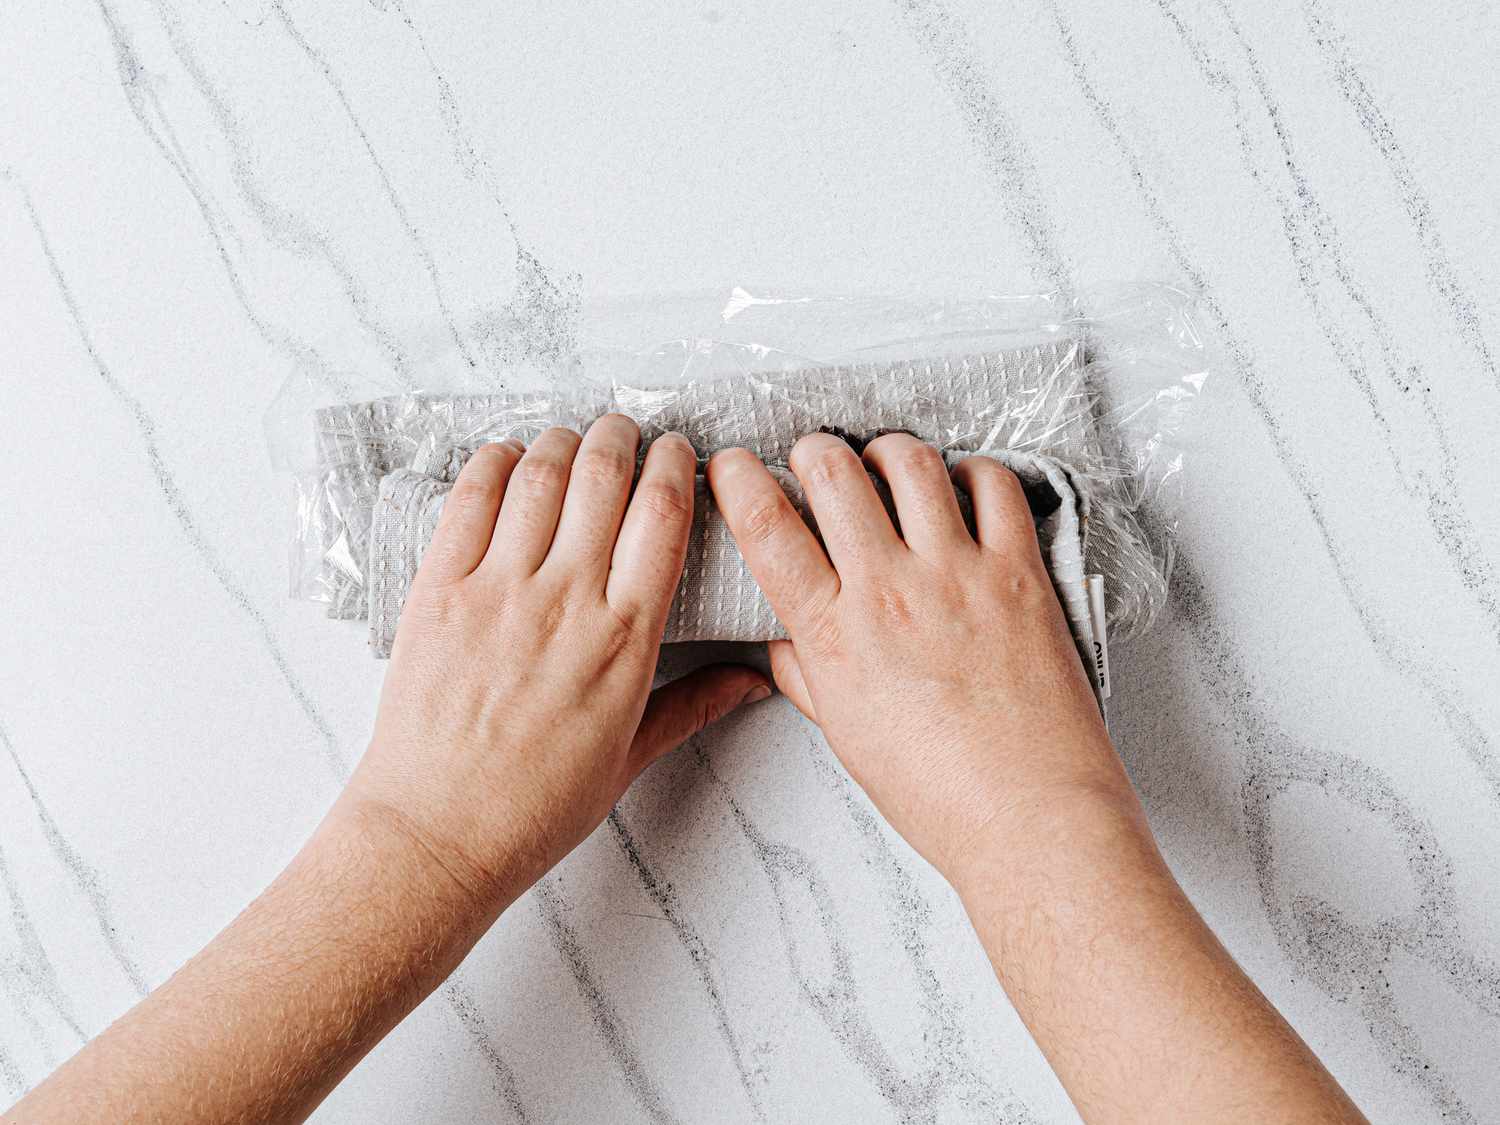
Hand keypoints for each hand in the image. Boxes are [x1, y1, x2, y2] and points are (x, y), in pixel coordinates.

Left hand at [342, 417, 768, 910]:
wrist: (439, 834)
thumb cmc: (534, 807)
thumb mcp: (629, 758)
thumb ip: (694, 705)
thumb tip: (755, 682)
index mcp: (626, 639)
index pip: (664, 516)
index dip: (676, 466)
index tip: (679, 452)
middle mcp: (567, 601)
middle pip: (604, 476)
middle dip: (621, 436)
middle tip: (624, 431)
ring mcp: (498, 590)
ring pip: (539, 475)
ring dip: (561, 440)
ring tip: (569, 439)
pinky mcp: (438, 590)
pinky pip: (468, 499)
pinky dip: (492, 463)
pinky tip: (506, 457)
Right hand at [706, 432, 1133, 883]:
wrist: (1029, 819)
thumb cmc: (941, 794)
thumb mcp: (845, 735)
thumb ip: (807, 675)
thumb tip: (785, 642)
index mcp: (834, 634)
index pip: (765, 527)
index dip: (736, 480)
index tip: (730, 467)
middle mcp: (890, 590)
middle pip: (832, 473)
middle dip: (812, 451)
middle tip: (812, 459)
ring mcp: (958, 574)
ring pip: (910, 463)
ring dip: (886, 450)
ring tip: (883, 462)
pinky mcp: (1020, 573)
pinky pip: (995, 486)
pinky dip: (972, 471)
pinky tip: (962, 485)